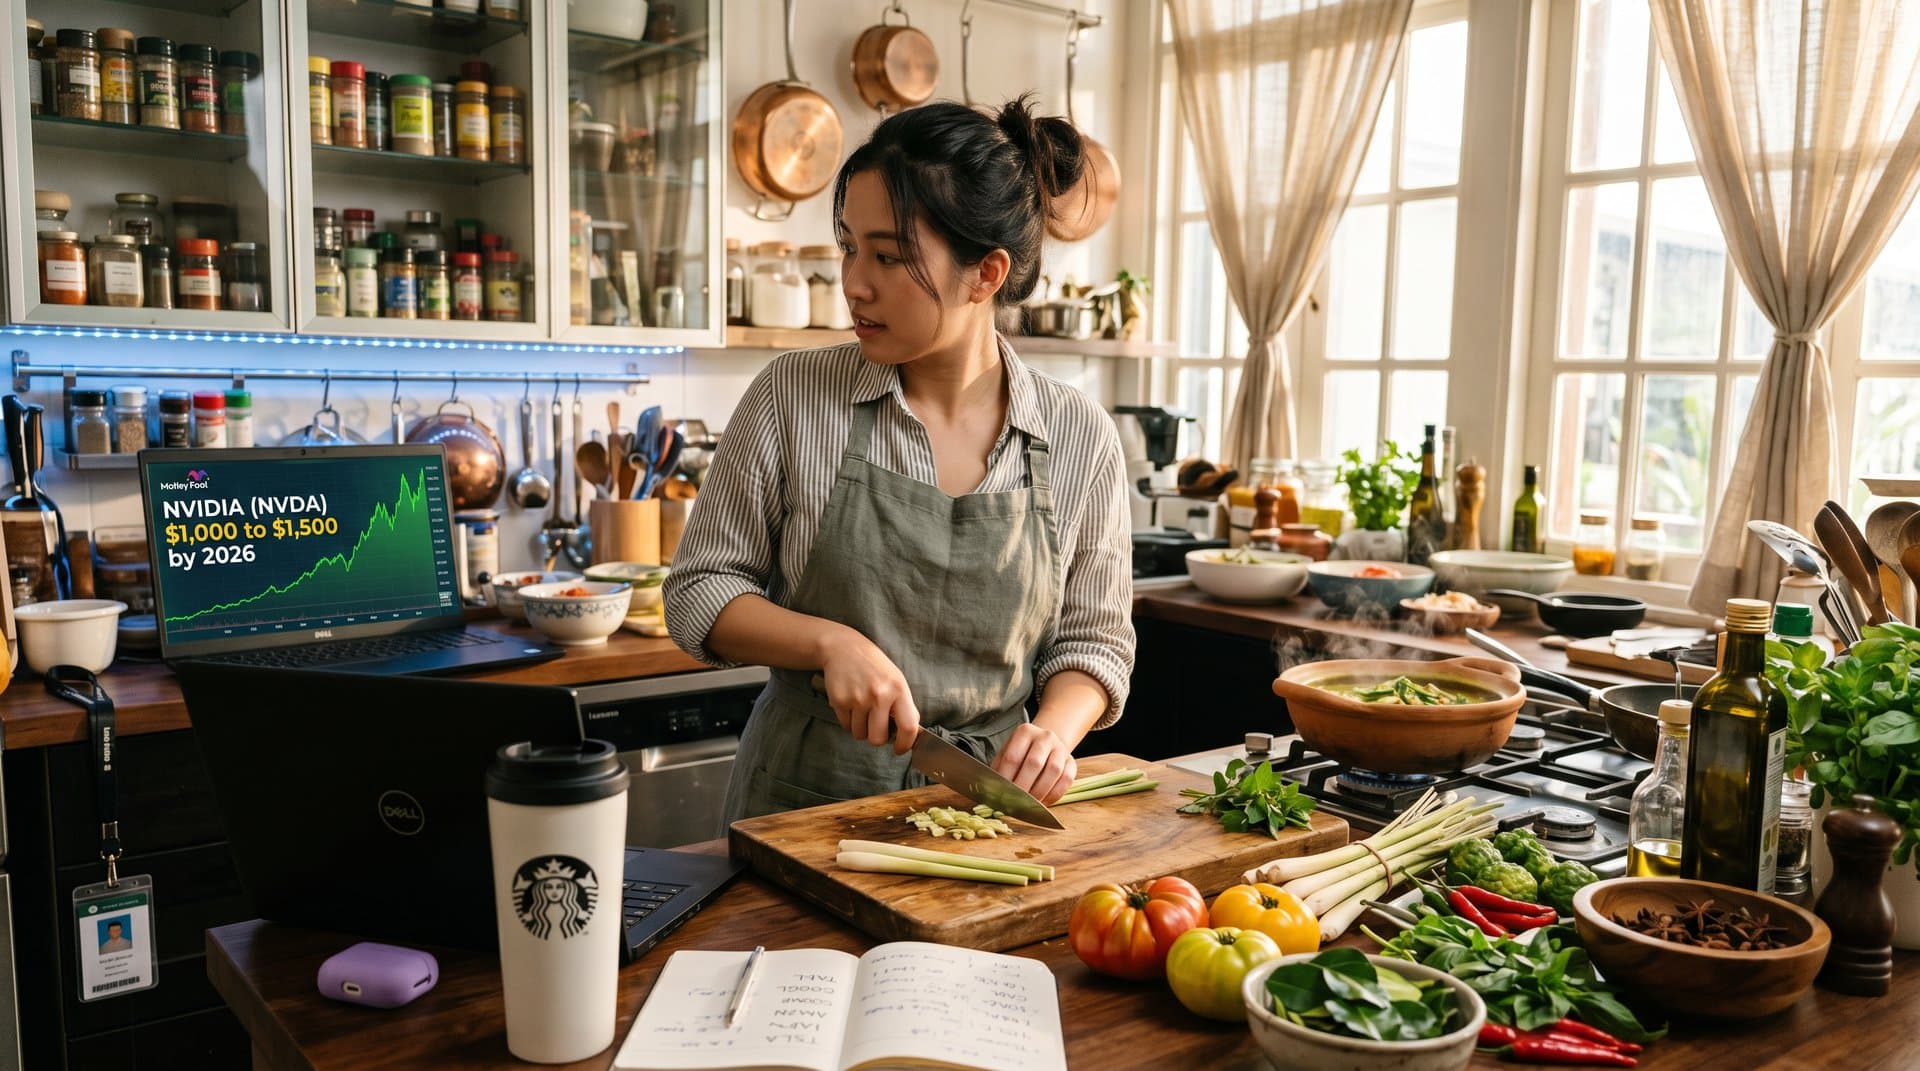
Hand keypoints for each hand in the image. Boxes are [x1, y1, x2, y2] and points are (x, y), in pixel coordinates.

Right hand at [818, 628, 919, 754]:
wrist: (844, 648)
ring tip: (862, 710)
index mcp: (898, 689)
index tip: (900, 749)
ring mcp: (857, 698)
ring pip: (859, 734)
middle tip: (877, 727)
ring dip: (861, 728)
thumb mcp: (896, 681)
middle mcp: (879, 695)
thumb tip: (915, 734)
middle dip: (877, 738)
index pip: (908, 727)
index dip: (905, 744)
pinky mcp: (839, 700)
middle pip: (878, 739)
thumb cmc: (875, 667)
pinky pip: (845, 726)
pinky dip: (848, 721)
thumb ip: (905, 707)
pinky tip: (851, 703)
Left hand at [993, 723, 1076, 803]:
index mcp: (1024, 732)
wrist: (1045, 744)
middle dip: (1023, 787)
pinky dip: (1054, 795)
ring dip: (1040, 792)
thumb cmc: (1021, 753)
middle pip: (1034, 763)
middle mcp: (1045, 736)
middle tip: (1015, 802)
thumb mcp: (1007, 754)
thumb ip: (999, 770)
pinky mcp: (1072, 762)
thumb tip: (991, 791)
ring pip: (1053, 771)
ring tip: (1029, 805)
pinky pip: (1066, 780)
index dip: (1006, 778)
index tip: (1000, 794)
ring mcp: (1061, 748)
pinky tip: (1043, 803)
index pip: (1013, 757)